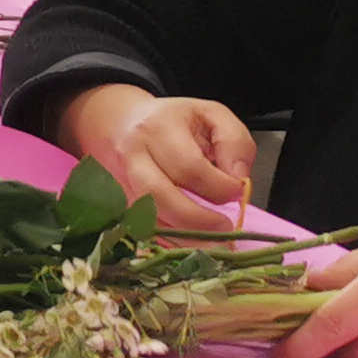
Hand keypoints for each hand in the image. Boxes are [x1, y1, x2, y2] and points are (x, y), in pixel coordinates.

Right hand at [58, 84, 255, 233]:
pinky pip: (143, 229)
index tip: (237, 190)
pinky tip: (190, 243)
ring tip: (212, 241)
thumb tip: (238, 179)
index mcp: (158, 129)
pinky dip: (168, 242)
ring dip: (182, 236)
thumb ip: (235, 142)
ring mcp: (121, 182)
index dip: (218, 186)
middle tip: (225, 227)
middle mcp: (133, 156)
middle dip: (197, 219)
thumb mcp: (211, 114)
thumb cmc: (172, 120)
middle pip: (159, 196)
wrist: (120, 124)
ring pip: (147, 218)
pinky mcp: (120, 203)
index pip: (190, 167)